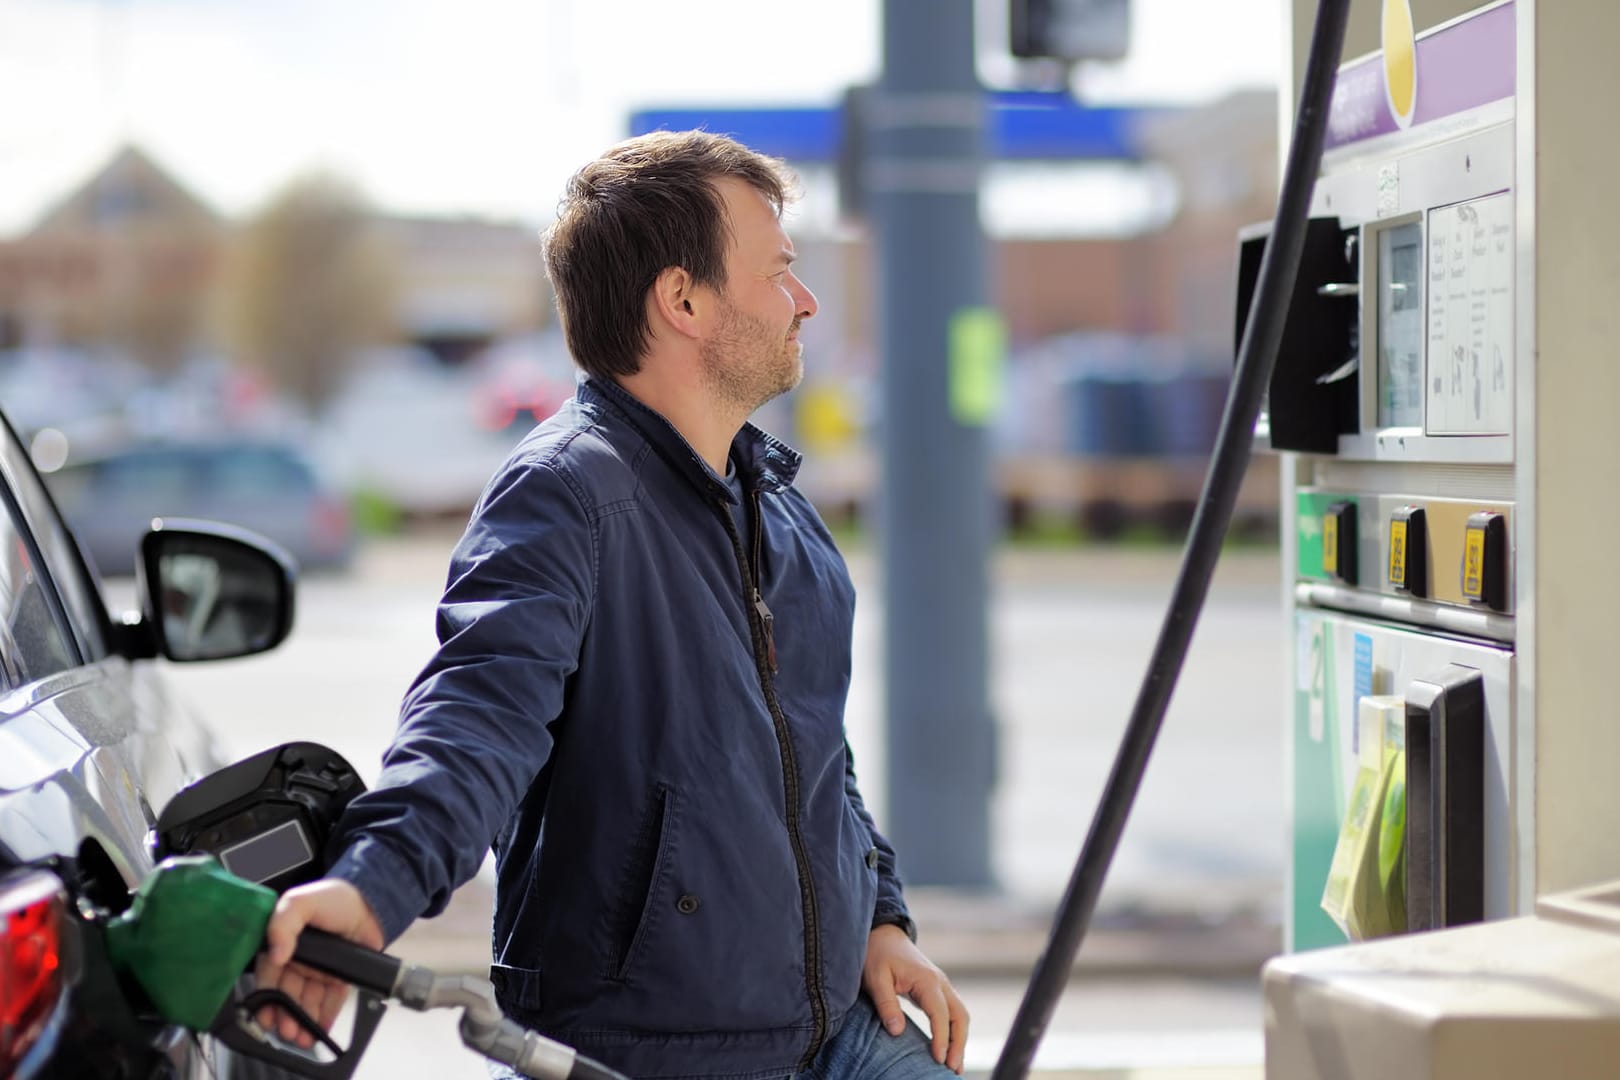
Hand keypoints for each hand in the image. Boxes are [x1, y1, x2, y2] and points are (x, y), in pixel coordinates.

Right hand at [253, 879, 384, 1048]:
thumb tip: (276, 954)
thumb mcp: (300, 902)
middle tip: (287, 1032)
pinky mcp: (339, 976)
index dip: (265, 998)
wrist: (371, 900)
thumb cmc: (332, 897)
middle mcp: (298, 960)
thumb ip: (283, 923)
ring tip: (303, 1037)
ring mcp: (319, 970)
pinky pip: (331, 999)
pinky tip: (322, 1029)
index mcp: (282, 944)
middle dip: (285, 1016)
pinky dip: (326, 1015)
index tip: (266, 1016)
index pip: (269, 976)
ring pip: (307, 1001)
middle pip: (287, 994)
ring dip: (303, 1020)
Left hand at [861, 923, 968, 1073]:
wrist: (883, 935)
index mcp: (927, 980)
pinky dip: (954, 1031)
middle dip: (959, 1043)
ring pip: (960, 1015)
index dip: (941, 1038)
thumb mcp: (876, 978)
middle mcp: (940, 983)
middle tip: (954, 1069)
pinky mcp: (937, 990)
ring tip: (955, 1066)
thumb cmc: (877, 955)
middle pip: (960, 1016)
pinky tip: (949, 1048)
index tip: (938, 1059)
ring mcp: (941, 986)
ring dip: (960, 1039)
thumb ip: (886, 1004)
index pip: (940, 1013)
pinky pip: (952, 1013)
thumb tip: (897, 1032)